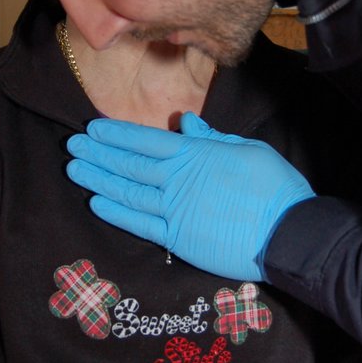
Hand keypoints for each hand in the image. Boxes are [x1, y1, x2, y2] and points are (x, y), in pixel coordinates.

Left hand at [66, 113, 313, 280]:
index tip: (92, 129)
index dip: (116, 134)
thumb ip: (212, 139)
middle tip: (72, 146)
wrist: (289, 233)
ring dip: (98, 179)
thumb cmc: (274, 188)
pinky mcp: (178, 238)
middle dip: (98, 153)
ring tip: (75, 169)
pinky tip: (96, 203)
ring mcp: (175, 210)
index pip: (145, 141)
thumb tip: (186, 123)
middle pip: (129, 164)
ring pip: (128, 191)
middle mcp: (177, 180)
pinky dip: (116, 212)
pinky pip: (140, 224)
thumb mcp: (247, 150)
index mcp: (194, 154)